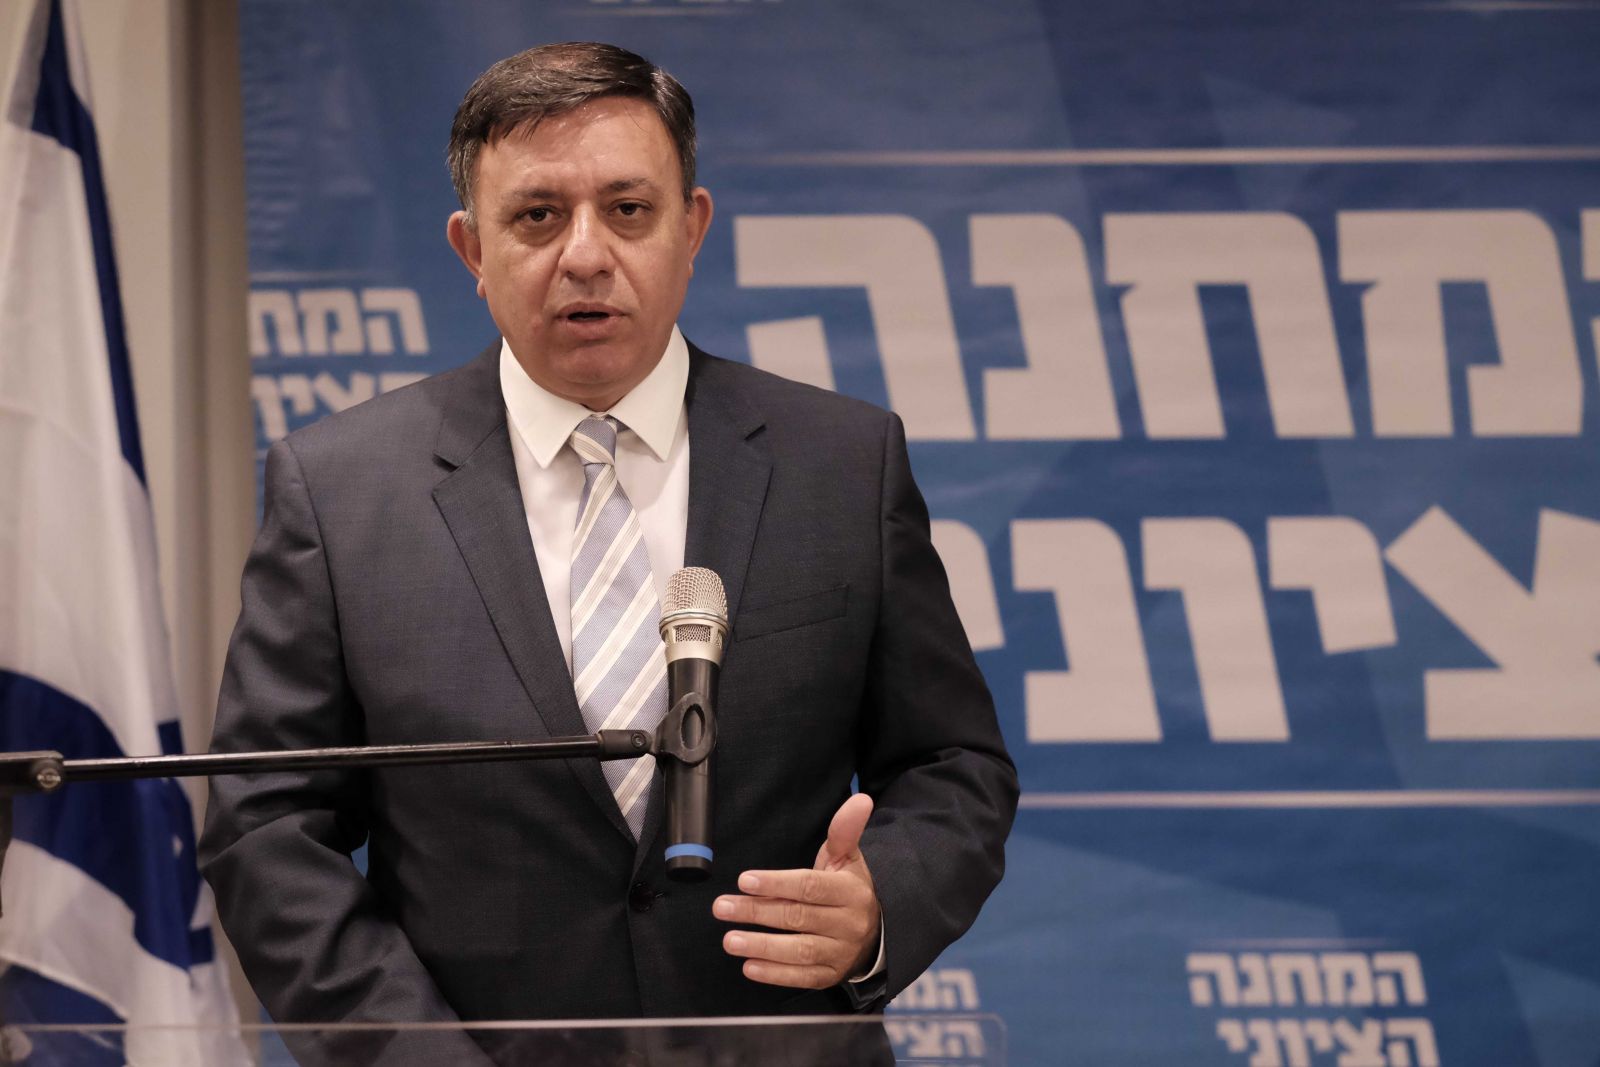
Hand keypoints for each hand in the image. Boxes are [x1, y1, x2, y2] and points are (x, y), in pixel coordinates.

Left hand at [713, 792, 880, 988]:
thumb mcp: (848, 858)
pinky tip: (750, 967)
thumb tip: (860, 799)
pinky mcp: (831, 975)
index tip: (744, 880)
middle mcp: (848, 923)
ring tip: (730, 940)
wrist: (877, 931)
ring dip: (762, 946)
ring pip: (799, 950)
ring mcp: (840, 952)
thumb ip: (844, 830)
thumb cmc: (848, 888)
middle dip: (757, 912)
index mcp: (850, 890)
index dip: (776, 883)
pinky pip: (803, 977)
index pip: (810, 886)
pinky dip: (776, 974)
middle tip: (722, 907)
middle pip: (798, 917)